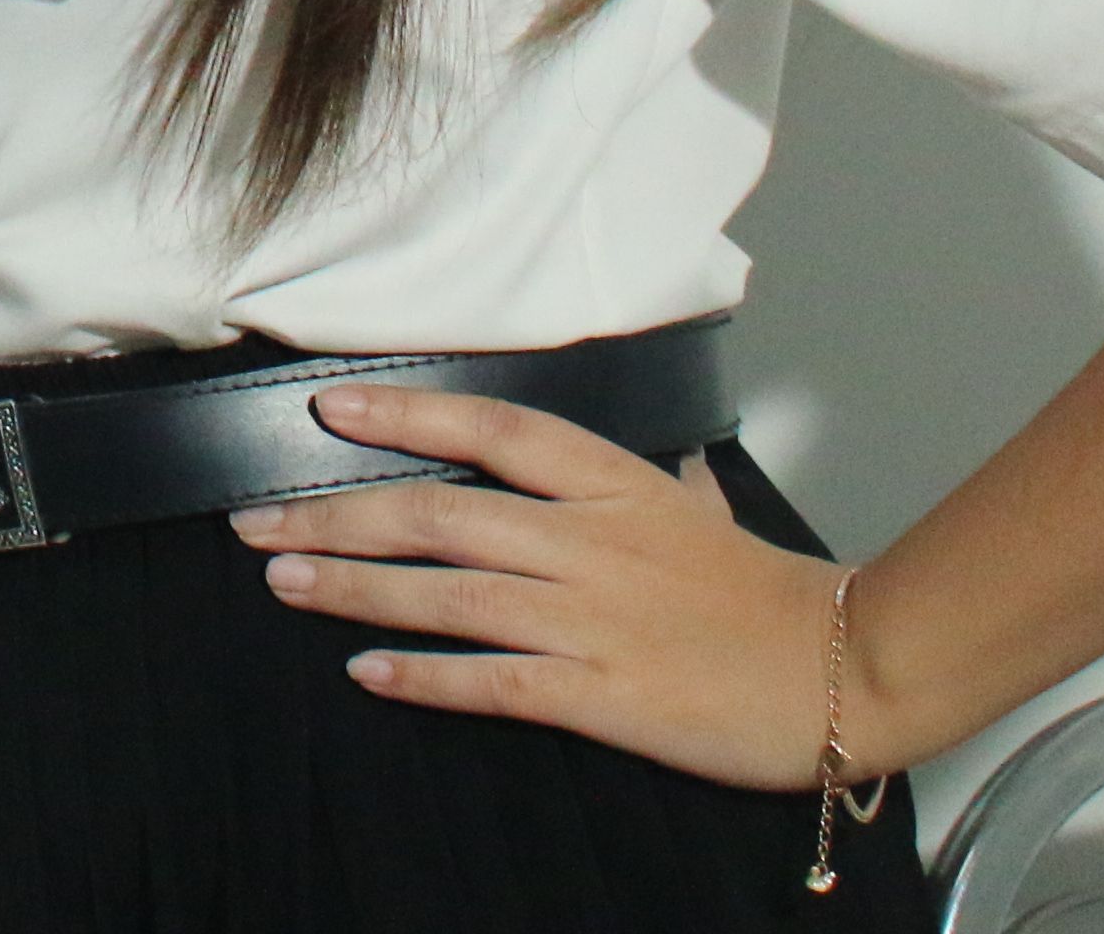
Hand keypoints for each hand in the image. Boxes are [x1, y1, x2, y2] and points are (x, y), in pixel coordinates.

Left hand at [227, 384, 881, 791]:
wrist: (848, 668)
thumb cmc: (770, 593)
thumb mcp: (701, 508)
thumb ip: (652, 480)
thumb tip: (648, 460)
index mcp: (613, 486)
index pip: (493, 430)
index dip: (407, 415)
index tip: (329, 410)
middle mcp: (590, 543)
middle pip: (442, 513)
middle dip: (337, 514)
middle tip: (255, 521)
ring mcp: (592, 618)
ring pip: (450, 593)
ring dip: (357, 587)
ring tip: (283, 582)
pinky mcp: (603, 693)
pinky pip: (495, 682)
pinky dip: (425, 676)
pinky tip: (368, 673)